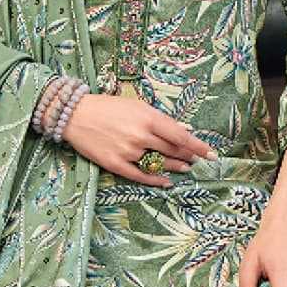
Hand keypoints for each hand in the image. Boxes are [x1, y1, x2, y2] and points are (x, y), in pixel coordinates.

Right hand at [63, 90, 219, 180]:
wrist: (75, 114)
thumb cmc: (108, 106)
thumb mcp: (137, 105)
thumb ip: (160, 119)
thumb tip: (184, 130)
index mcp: (148, 118)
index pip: (180, 136)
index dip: (198, 146)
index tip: (211, 153)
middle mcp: (140, 136)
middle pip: (172, 151)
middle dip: (188, 156)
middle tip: (198, 160)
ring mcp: (128, 151)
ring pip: (159, 164)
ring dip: (175, 167)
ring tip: (186, 168)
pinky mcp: (115, 164)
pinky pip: (140, 176)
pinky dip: (155, 180)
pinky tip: (165, 181)